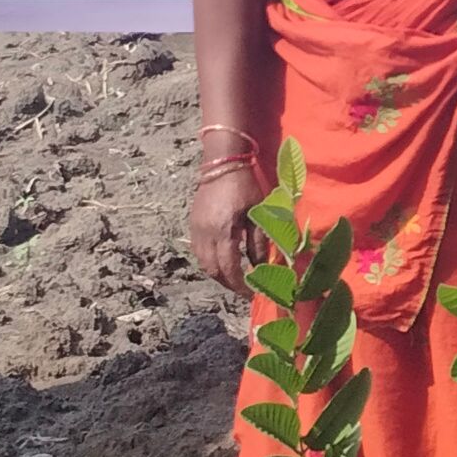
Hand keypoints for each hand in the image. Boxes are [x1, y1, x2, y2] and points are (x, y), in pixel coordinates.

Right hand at [189, 159, 260, 289]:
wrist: (222, 162)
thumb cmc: (245, 185)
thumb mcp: (258, 213)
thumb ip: (259, 242)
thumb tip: (262, 266)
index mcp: (223, 231)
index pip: (229, 268)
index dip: (240, 285)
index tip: (252, 294)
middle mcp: (205, 234)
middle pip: (212, 270)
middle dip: (228, 283)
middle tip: (245, 289)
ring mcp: (196, 229)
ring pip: (203, 263)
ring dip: (218, 274)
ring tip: (235, 278)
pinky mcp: (193, 224)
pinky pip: (198, 252)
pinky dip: (210, 262)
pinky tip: (223, 261)